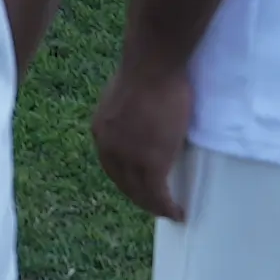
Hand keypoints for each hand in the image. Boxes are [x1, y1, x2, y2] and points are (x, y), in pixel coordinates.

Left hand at [90, 55, 193, 219]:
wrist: (153, 66)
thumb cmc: (146, 72)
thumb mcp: (125, 100)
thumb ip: (127, 118)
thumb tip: (140, 125)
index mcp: (101, 132)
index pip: (112, 166)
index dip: (127, 181)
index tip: (141, 188)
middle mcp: (109, 149)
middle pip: (124, 184)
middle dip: (140, 197)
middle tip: (157, 204)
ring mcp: (130, 158)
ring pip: (141, 193)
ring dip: (156, 206)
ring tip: (169, 212)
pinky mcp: (152, 163)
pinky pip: (159, 195)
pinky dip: (167, 207)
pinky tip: (177, 212)